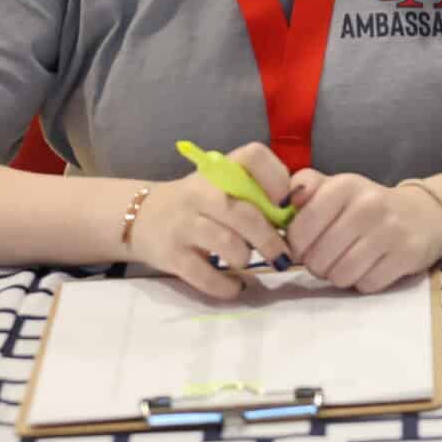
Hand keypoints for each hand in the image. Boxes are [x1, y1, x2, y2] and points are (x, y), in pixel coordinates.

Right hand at [125, 140, 291, 298]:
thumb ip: (258, 193)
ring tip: (250, 263)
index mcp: (220, 169)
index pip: (253, 156)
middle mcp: (200, 192)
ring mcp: (183, 223)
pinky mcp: (170, 254)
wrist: (142, 217)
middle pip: (243, 213)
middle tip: (284, 255)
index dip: (276, 177)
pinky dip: (225, 285)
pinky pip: (203, 275)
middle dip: (270, 238)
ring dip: (246, 259)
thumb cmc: (201, 203)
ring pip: (225, 243)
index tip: (285, 203)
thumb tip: (300, 214)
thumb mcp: (225, 186)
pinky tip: (236, 286)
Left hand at [283, 169, 441, 291]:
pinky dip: (364, 282)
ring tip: (347, 262)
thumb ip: (304, 187)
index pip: (300, 229)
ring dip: (339, 275)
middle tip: (329, 256)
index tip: (305, 244)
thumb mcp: (336, 188)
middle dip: (317, 264)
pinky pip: (367, 285)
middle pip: (318, 258)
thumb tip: (282, 200)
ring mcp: (391, 231)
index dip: (296, 245)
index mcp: (345, 185)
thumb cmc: (367, 206)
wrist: (424, 214)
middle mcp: (369, 205)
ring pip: (341, 275)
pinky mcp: (407, 255)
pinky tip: (370, 267)